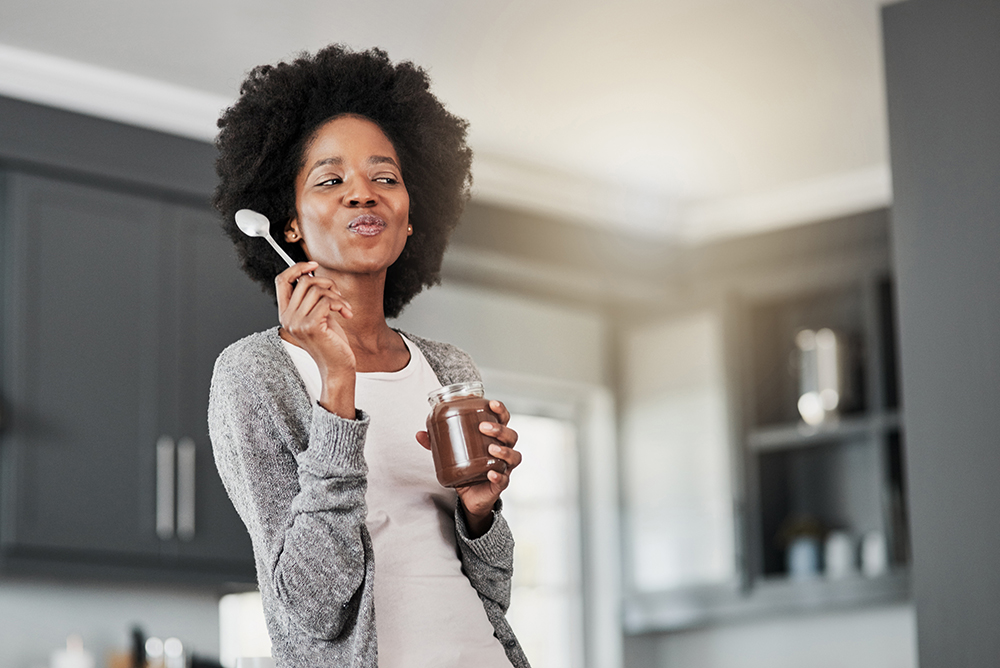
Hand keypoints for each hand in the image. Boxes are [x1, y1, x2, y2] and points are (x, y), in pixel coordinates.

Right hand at [275, 261, 355, 416]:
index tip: (314, 265)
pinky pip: (326, 301)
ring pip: (317, 290)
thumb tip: (312, 271)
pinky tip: (347, 314)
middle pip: (304, 281)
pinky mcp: (311, 326)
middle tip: (338, 296)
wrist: (337, 366)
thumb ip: (311, 296)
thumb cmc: (331, 341)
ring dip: (337, 296)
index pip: (281, 280)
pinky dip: (341, 304)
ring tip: (344, 308)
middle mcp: (287, 318)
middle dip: (326, 283)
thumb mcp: (318, 315)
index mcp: (285, 313)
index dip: (297, 267)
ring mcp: (297, 323)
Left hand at [416, 399, 521, 536]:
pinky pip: (504, 479)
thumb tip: (420, 434)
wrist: (470, 496)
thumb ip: (437, 443)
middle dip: (499, 429)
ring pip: (514, 456)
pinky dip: (499, 476)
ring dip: (504, 451)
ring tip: (491, 449)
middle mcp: (504, 451)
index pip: (504, 419)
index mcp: (494, 438)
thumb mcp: (452, 453)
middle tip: (483, 427)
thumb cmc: (466, 468)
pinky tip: (491, 473)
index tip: (492, 403)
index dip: (501, 410)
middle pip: (511, 436)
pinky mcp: (500, 484)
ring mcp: (504, 468)